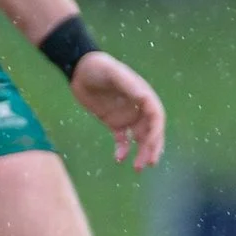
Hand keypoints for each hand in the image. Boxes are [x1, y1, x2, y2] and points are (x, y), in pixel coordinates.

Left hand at [71, 51, 165, 169]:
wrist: (79, 69)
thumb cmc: (98, 67)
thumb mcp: (113, 73)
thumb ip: (128, 84)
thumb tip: (144, 97)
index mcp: (143, 96)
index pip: (156, 117)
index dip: (156, 131)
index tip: (151, 144)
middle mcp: (138, 108)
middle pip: (151, 131)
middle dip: (152, 148)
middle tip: (149, 163)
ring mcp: (127, 116)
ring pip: (139, 139)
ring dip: (140, 153)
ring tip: (137, 168)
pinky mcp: (113, 122)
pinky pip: (122, 139)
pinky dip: (123, 150)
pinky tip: (119, 159)